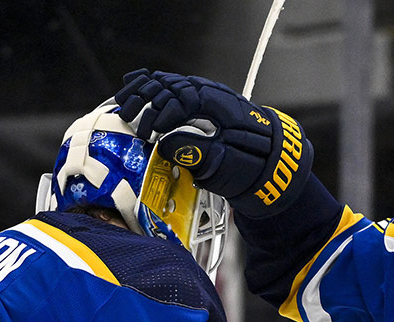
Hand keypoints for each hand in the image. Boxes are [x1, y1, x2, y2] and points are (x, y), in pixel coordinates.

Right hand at [115, 69, 313, 217]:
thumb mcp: (226, 165)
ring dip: (142, 94)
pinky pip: (169, 87)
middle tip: (128, 121)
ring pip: (166, 84)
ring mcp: (202, 95)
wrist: (270, 161)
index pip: (183, 101)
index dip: (162, 115)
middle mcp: (209, 94)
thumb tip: (167, 144)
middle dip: (146, 104)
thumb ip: (197, 153)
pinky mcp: (195, 102)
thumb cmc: (250, 164)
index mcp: (219, 107)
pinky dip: (148, 85)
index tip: (149, 133)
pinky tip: (130, 85)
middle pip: (170, 88)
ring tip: (123, 107)